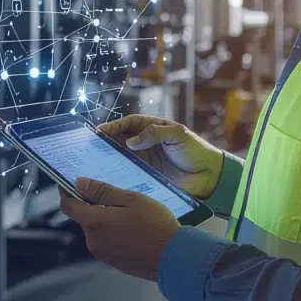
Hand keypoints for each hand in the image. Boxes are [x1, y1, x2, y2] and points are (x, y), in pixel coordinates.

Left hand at [61, 178, 180, 281]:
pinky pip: (107, 243)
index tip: (72, 183)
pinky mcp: (114, 263)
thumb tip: (78, 183)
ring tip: (129, 214)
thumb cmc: (154, 224)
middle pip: (85, 218)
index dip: (67, 193)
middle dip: (94, 206)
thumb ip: (102, 192)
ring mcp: (103, 254)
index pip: (68, 206)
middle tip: (116, 197)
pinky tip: (133, 230)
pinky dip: (114, 234)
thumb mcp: (131, 200)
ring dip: (106, 220)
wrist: (174, 258)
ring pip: (97, 231)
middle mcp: (93, 241)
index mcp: (94, 223)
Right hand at [97, 115, 222, 198]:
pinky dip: (119, 174)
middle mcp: (146, 144)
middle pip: (121, 140)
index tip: (100, 131)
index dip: (114, 126)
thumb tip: (131, 142)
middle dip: (106, 142)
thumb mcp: (177, 134)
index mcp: (153, 128)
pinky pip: (129, 174)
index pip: (129, 124)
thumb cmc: (196, 150)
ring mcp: (145, 161)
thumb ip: (154, 133)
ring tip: (94, 162)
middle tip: (90, 146)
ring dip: (109, 159)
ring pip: (122, 157)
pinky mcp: (147, 177)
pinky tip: (109, 177)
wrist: (209, 176)